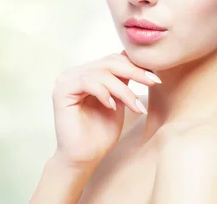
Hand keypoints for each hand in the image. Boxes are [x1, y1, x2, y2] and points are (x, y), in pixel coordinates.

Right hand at [50, 50, 159, 167]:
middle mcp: (75, 72)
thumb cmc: (101, 132)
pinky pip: (88, 81)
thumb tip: (139, 59)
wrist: (85, 157)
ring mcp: (67, 80)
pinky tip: (112, 106)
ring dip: (122, 89)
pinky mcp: (61, 91)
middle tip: (152, 82)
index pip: (114, 60)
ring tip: (134, 106)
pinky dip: (104, 92)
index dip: (135, 65)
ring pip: (102, 73)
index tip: (155, 77)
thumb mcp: (119, 100)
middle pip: (109, 62)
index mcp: (88, 72)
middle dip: (134, 72)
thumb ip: (123, 80)